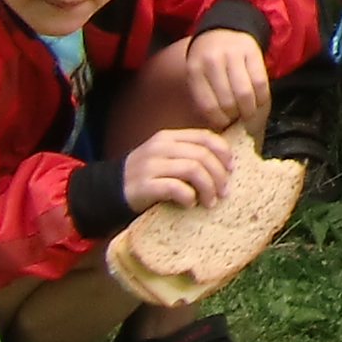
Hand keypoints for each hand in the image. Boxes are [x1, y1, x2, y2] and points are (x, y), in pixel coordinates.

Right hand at [118, 127, 238, 215]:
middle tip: (224, 192)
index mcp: (169, 137)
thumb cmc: (148, 176)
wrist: (110, 190)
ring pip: (192, 169)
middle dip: (219, 175)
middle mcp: (160, 147)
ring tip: (210, 202)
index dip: (223, 152)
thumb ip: (189, 154)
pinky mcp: (144, 185)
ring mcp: (151, 165)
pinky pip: (175, 188)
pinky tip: (190, 205)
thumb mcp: (167, 157)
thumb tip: (226, 163)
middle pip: (202, 155)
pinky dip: (188, 197)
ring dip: (207, 188)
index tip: (231, 169)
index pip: (205, 137)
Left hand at [181, 28, 271, 133]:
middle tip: (237, 120)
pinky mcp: (252, 52)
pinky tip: (258, 101)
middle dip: (234, 117)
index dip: (218, 120)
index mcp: (195, 69)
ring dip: (249, 110)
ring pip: (245, 93)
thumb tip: (217, 128)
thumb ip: (203, 96)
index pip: (207, 105)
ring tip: (248, 114)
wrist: (225, 28)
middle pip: (227, 101)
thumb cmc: (209, 58)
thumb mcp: (197, 73)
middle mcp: (212, 61)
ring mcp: (233, 55)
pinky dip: (261, 98)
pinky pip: (260, 82)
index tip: (223, 125)